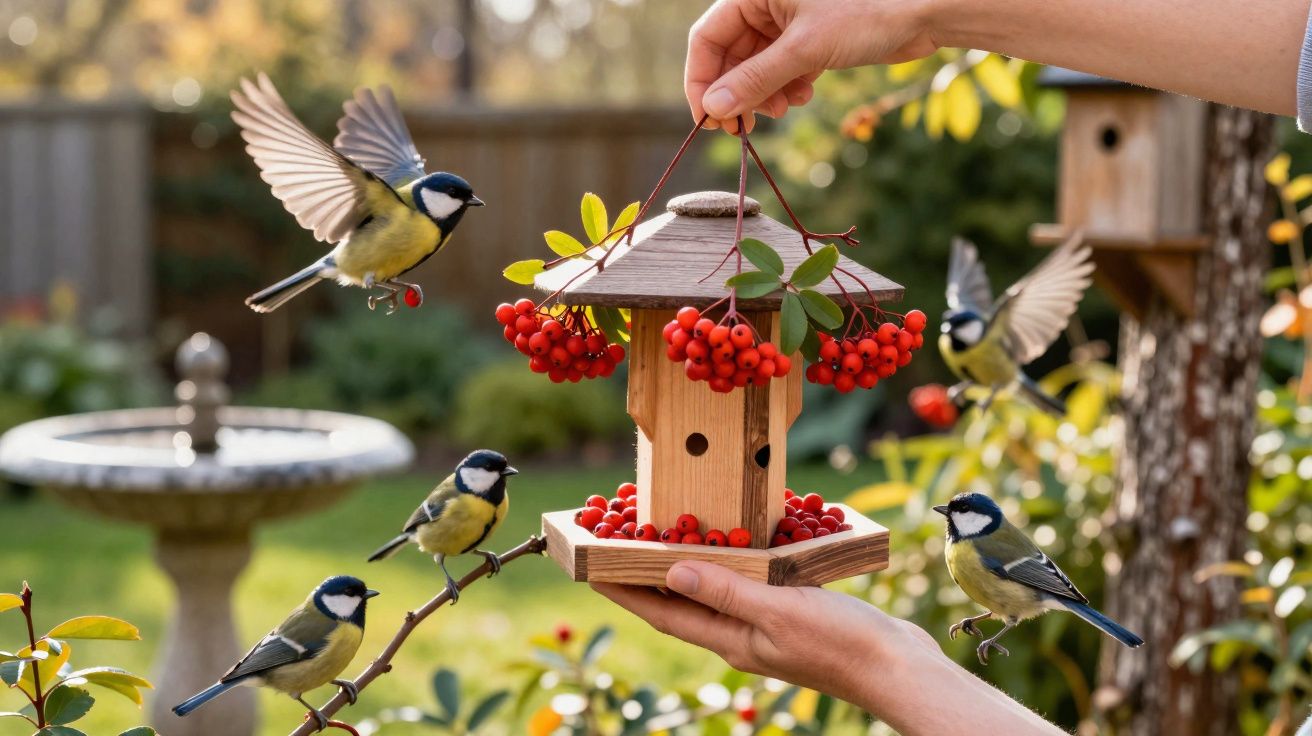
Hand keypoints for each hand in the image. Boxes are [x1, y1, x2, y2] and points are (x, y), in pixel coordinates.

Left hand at [593, 561, 938, 706]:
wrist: (898, 666)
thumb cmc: (840, 643)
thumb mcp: (778, 610)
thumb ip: (725, 592)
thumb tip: (671, 570)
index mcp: (730, 640)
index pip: (664, 613)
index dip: (625, 590)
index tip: (590, 568)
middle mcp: (740, 636)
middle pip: (682, 603)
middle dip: (647, 575)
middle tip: (620, 543)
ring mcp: (765, 628)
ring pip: (713, 593)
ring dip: (687, 566)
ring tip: (664, 538)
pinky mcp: (790, 615)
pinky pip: (746, 587)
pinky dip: (730, 565)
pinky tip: (735, 547)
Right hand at [685, 0, 941, 132]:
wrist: (926, 10)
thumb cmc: (868, 11)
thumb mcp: (806, 48)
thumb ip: (756, 79)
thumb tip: (714, 108)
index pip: (707, 38)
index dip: (701, 80)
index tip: (707, 120)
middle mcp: (766, 2)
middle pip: (730, 56)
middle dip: (737, 93)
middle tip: (742, 129)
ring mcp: (788, 20)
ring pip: (756, 66)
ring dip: (764, 94)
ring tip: (784, 109)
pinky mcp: (810, 37)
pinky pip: (782, 68)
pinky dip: (786, 87)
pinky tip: (803, 96)